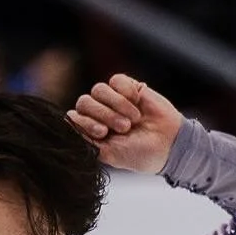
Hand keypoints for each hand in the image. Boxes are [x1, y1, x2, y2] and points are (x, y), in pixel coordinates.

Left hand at [66, 74, 182, 173]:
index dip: (84, 122)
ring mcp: (113, 100)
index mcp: (92, 131)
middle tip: (123, 128)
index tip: (103, 132)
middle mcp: (100, 114)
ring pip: (99, 89)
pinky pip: (116, 80)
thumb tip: (67, 124)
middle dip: (103, 114)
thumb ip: (87, 141)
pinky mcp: (127, 87)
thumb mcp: (110, 154)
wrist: (168, 144)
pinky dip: (125, 91)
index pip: (74, 117)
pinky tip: (137, 103)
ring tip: (132, 120)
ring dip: (116, 105)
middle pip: (85, 101)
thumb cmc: (139, 154)